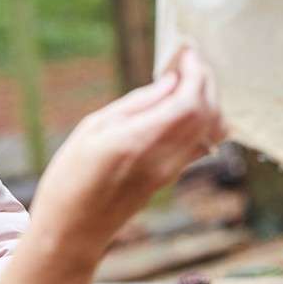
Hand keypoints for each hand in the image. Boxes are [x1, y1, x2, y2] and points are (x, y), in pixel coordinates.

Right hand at [32, 48, 225, 256]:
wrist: (74, 230)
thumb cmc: (71, 178)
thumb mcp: (92, 129)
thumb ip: (136, 104)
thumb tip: (169, 81)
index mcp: (140, 141)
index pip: (190, 101)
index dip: (196, 72)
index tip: (187, 53)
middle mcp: (164, 158)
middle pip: (208, 113)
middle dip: (206, 81)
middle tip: (188, 62)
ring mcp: (171, 171)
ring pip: (211, 130)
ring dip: (207, 100)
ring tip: (185, 83)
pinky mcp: (171, 178)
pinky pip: (201, 145)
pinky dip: (202, 120)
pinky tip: (180, 109)